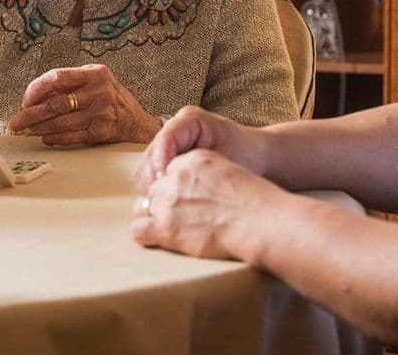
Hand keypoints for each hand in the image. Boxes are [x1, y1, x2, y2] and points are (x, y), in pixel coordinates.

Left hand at [7, 64, 160, 145]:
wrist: (137, 122)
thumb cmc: (110, 99)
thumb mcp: (94, 82)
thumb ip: (69, 85)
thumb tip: (34, 97)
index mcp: (94, 73)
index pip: (57, 77)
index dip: (36, 89)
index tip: (25, 100)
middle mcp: (98, 91)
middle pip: (55, 103)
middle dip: (30, 114)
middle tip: (15, 121)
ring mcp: (101, 112)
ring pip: (60, 121)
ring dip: (38, 128)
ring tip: (26, 131)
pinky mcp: (101, 131)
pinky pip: (71, 136)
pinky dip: (54, 138)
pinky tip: (45, 137)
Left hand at [131, 148, 284, 259]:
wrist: (259, 221)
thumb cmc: (254, 201)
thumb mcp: (229, 169)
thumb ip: (205, 172)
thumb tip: (194, 185)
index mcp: (191, 159)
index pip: (168, 169)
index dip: (173, 185)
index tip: (182, 197)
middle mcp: (175, 178)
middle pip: (154, 188)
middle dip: (162, 201)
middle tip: (178, 215)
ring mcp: (168, 203)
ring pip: (142, 206)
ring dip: (151, 215)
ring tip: (166, 226)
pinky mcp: (166, 228)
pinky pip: (138, 229)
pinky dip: (144, 232)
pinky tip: (156, 237)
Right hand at [134, 106, 264, 191]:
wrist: (256, 156)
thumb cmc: (246, 156)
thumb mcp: (226, 160)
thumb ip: (201, 168)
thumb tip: (173, 182)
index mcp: (190, 119)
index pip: (166, 138)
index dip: (160, 160)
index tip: (163, 181)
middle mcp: (174, 128)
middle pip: (150, 153)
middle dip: (153, 177)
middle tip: (161, 200)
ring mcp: (168, 143)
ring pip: (146, 165)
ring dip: (152, 186)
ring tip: (164, 205)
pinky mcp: (166, 158)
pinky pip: (151, 175)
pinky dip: (156, 189)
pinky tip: (167, 204)